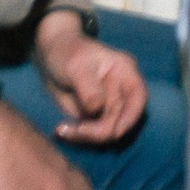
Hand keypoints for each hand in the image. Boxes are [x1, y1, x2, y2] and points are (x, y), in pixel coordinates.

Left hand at [36, 10, 148, 145]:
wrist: (51, 56)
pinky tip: (61, 129)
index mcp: (124, 72)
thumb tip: (96, 110)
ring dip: (87, 136)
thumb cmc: (68, 53)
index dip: (131, 116)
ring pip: (107, 130)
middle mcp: (120, 91)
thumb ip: (88, 88)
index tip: (116, 132)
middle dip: (101, 131)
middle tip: (77, 131)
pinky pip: (91, 133)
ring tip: (62, 129)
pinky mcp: (93, 116)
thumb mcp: (76, 66)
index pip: (138, 96)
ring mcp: (107, 105)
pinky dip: (77, 136)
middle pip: (121, 119)